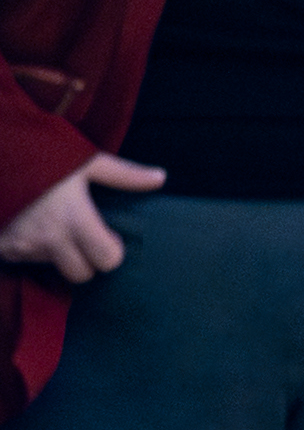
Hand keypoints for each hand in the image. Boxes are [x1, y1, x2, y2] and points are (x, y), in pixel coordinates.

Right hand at [0, 153, 163, 281]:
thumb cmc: (42, 156)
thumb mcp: (85, 161)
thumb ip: (123, 174)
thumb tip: (161, 178)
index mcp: (74, 219)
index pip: (107, 260)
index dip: (111, 251)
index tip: (107, 235)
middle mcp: (49, 239)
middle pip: (81, 274)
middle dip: (87, 260)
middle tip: (81, 236)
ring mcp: (22, 246)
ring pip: (52, 266)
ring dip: (56, 252)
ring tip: (51, 224)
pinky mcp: (2, 248)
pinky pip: (23, 260)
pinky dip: (28, 249)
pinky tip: (28, 227)